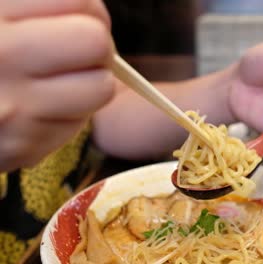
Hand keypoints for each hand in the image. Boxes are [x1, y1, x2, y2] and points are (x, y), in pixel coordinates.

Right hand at [0, 0, 113, 170]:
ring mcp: (14, 110)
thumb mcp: (0, 12)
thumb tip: (87, 7)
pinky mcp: (24, 147)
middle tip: (76, 47)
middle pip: (96, 44)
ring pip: (100, 88)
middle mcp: (2, 60)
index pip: (81, 3)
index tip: (76, 14)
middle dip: (95, 43)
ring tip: (60, 77)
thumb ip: (30, 5)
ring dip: (90, 80)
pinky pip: (78, 123)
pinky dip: (70, 112)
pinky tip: (41, 105)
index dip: (87, 8)